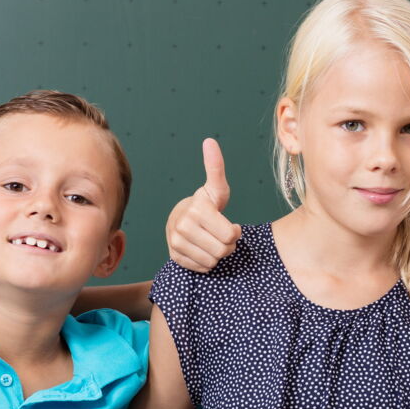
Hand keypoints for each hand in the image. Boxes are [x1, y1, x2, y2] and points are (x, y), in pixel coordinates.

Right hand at [166, 138, 242, 271]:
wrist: (180, 219)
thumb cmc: (206, 204)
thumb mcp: (215, 188)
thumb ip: (216, 167)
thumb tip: (210, 141)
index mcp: (197, 209)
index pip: (230, 235)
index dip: (235, 232)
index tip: (231, 225)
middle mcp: (183, 226)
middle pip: (223, 250)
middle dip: (228, 245)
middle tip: (222, 235)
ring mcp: (176, 242)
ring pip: (212, 261)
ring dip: (218, 254)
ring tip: (212, 241)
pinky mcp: (174, 256)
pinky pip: (202, 268)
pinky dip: (206, 262)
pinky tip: (202, 249)